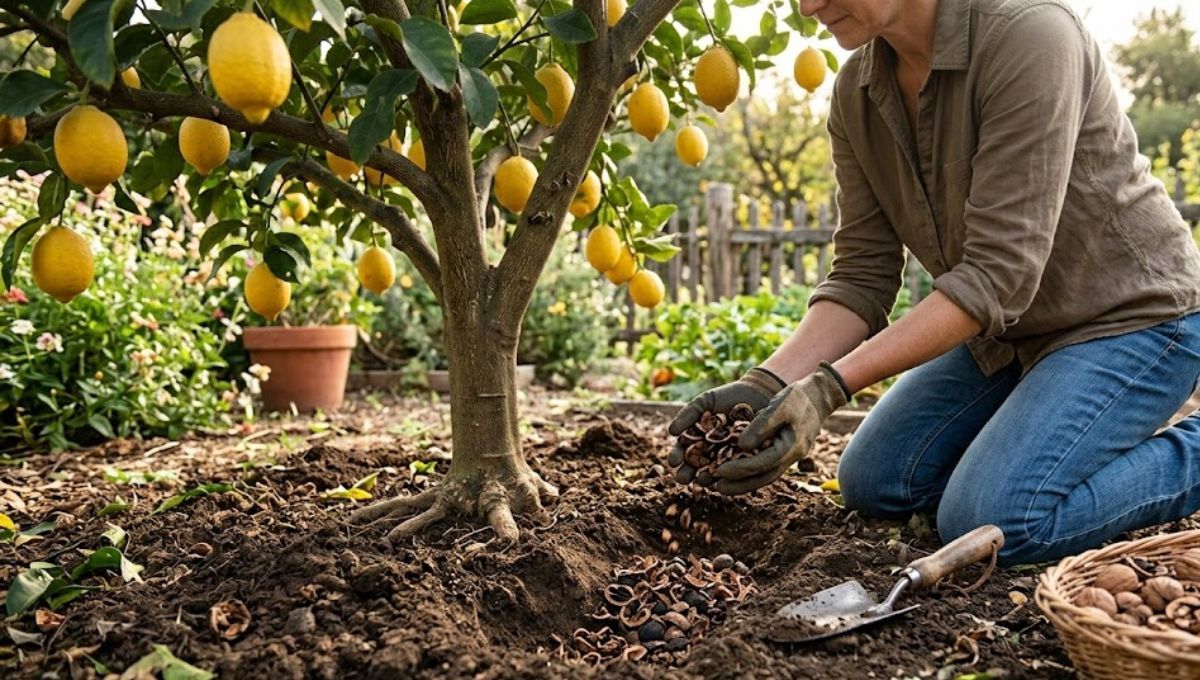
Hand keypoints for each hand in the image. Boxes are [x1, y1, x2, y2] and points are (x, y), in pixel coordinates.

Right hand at [667, 368, 784, 483]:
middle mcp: (711, 453)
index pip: (683, 452)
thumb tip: (671, 431)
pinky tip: (725, 476)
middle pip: (695, 467)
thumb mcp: (705, 402)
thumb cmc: (727, 397)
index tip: (673, 461)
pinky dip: (731, 475)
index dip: (677, 457)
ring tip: (703, 479)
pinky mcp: (747, 462)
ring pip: (714, 472)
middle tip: (683, 478)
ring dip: (707, 478)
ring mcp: (729, 459)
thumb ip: (688, 414)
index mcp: (697, 440)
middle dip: (687, 474)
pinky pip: (738, 471)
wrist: (758, 393)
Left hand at [710, 363, 849, 494]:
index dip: (739, 469)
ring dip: (744, 483)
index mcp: (791, 447)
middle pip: (763, 477)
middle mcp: (791, 457)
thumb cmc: (798, 398)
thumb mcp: (781, 405)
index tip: (718, 471)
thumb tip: (742, 446)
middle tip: (716, 487)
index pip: (761, 464)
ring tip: (722, 486)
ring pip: (765, 476)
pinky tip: (736, 473)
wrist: (818, 396)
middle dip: (739, 484)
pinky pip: (767, 467)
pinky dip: (751, 473)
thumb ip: (763, 425)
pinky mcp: (784, 452)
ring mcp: (789, 457)